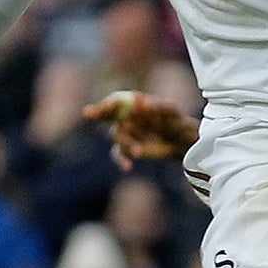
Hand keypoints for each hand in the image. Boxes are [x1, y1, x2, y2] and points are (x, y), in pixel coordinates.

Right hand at [82, 90, 198, 168]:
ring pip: (117, 135)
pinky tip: (128, 167)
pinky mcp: (127, 148)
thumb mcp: (171, 111)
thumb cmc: (174, 120)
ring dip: (126, 142)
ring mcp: (124, 132)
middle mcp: (124, 116)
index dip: (104, 103)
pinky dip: (122, 160)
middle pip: (105, 114)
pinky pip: (118, 154)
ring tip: (140, 150)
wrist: (179, 140)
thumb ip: (157, 106)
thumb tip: (141, 103)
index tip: (94, 108)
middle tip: (88, 113)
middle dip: (96, 112)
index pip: (114, 101)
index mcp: (132, 103)